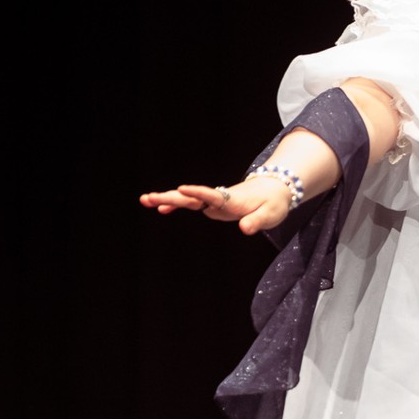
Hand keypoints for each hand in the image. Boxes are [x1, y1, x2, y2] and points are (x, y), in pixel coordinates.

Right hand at [138, 179, 291, 235]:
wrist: (274, 189)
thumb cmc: (273, 203)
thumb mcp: (270, 215)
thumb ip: (257, 222)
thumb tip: (244, 230)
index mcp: (232, 200)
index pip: (213, 195)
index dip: (198, 193)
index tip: (182, 189)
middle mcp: (219, 198)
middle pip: (192, 197)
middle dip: (171, 197)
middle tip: (149, 198)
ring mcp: (214, 201)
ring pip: (188, 199)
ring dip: (167, 199)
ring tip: (145, 200)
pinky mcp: (213, 205)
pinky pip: (192, 205)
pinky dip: (177, 206)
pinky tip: (160, 210)